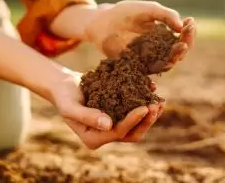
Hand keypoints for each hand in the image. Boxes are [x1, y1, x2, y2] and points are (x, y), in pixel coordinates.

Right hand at [49, 69, 163, 148]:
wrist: (64, 86)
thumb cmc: (64, 96)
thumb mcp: (70, 107)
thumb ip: (87, 116)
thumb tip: (109, 125)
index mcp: (93, 138)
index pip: (118, 133)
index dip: (132, 121)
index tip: (144, 107)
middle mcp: (105, 135)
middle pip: (131, 133)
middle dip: (146, 121)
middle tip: (157, 105)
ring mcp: (112, 125)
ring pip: (136, 125)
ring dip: (149, 114)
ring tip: (160, 101)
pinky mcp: (117, 114)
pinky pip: (133, 111)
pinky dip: (143, 102)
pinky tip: (152, 90)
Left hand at [85, 0, 195, 70]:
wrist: (102, 21)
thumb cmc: (125, 12)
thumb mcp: (148, 9)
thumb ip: (165, 15)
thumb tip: (182, 26)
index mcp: (164, 35)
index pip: (182, 37)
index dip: (189, 32)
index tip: (190, 22)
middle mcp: (158, 49)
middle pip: (178, 52)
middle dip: (185, 45)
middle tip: (186, 38)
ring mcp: (147, 59)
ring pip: (166, 63)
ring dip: (175, 57)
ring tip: (180, 47)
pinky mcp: (136, 66)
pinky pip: (148, 72)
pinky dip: (156, 74)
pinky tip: (165, 67)